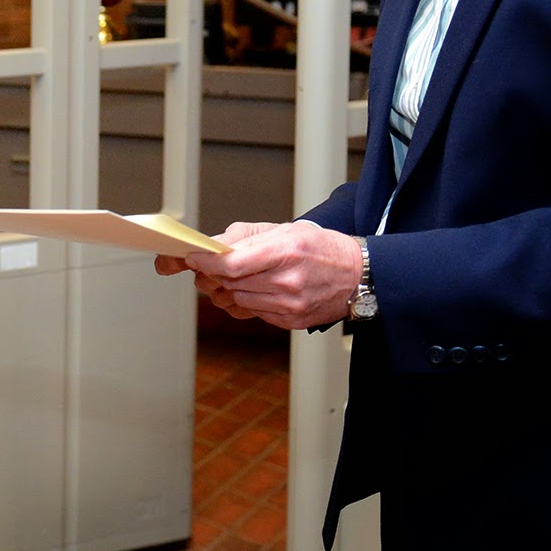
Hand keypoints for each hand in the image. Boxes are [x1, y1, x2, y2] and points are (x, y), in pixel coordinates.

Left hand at [164, 221, 362, 329]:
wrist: (358, 274)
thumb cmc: (319, 247)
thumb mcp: (284, 229)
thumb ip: (244, 237)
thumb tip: (211, 246)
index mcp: (284, 251)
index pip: (231, 264)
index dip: (205, 262)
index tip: (192, 258)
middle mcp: (287, 281)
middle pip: (230, 283)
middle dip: (214, 275)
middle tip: (209, 267)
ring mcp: (290, 304)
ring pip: (238, 300)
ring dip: (229, 289)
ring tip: (237, 277)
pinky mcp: (292, 321)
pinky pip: (255, 313)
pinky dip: (248, 301)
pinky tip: (257, 290)